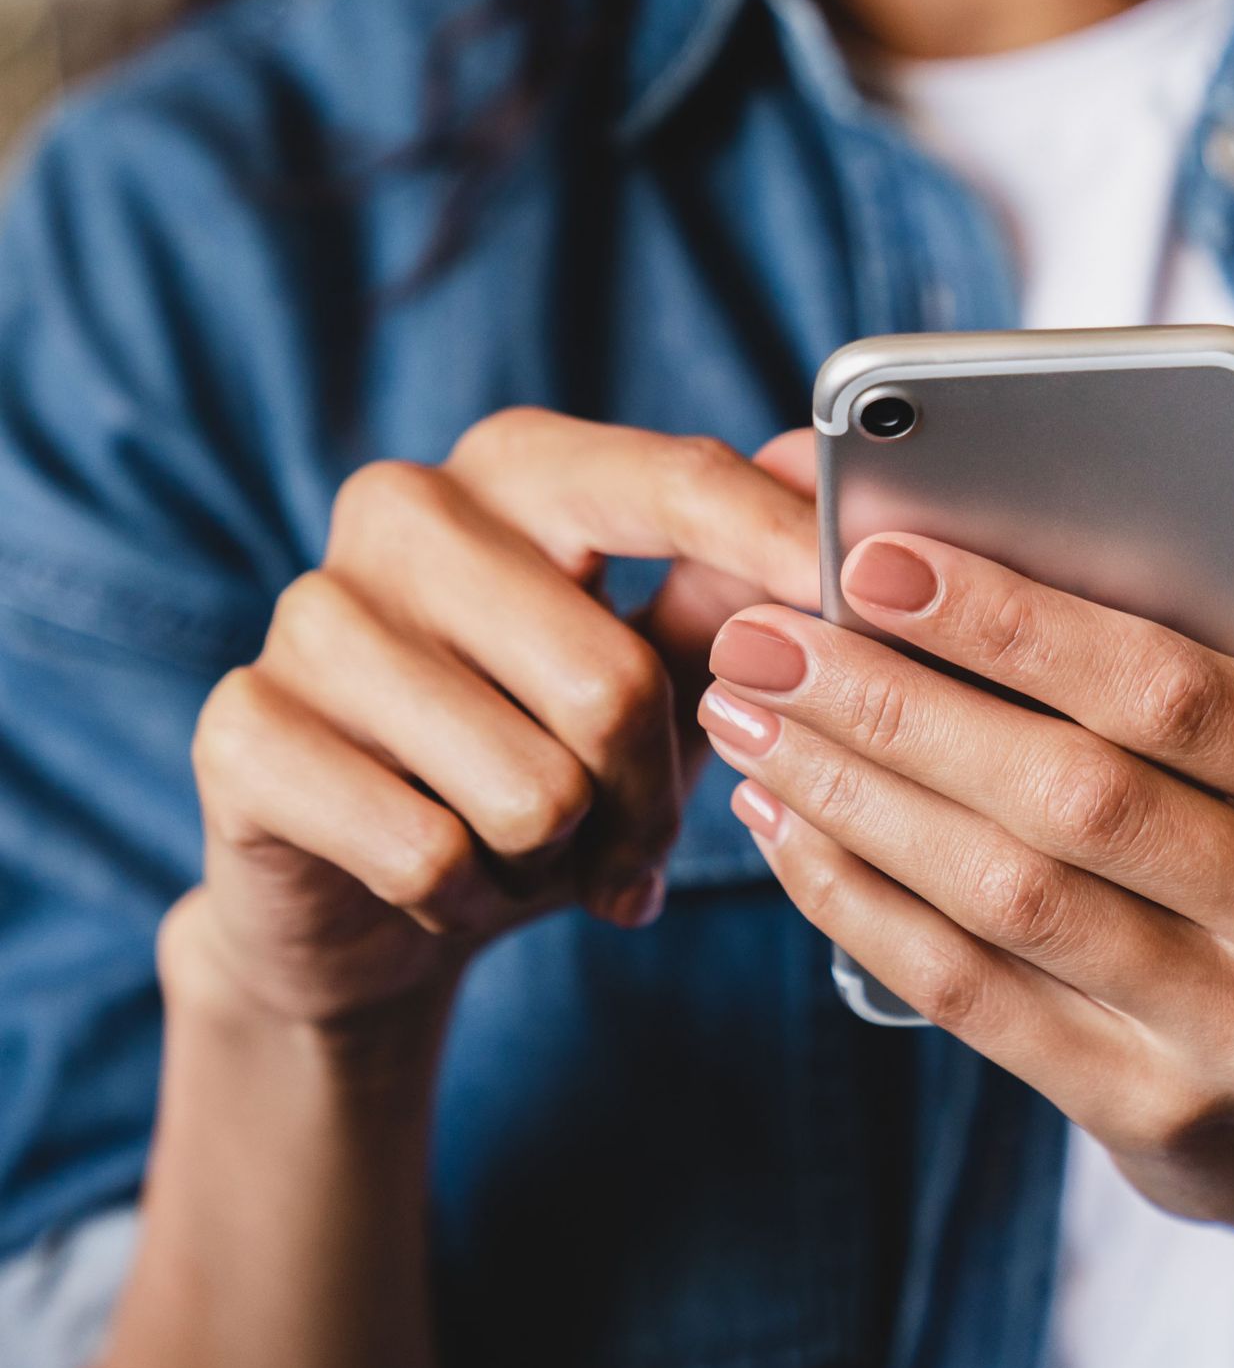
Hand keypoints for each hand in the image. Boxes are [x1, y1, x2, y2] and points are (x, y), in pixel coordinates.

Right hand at [181, 412, 818, 1030]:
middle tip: (634, 839)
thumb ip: (732, 581)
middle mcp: (405, 508)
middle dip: (649, 797)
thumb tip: (822, 477)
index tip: (857, 593)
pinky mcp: (243, 728)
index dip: (775, 545)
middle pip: (613, 680)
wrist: (365, 895)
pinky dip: (467, 900)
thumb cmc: (538, 754)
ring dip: (558, 858)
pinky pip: (427, 853)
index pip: (672, 481)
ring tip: (530, 850)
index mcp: (520, 467)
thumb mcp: (653, 668)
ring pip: (528, 786)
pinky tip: (447, 882)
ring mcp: (310, 611)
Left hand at [696, 524, 1233, 1257]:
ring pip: (1007, 898)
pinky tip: (787, 827)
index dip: (1020, 626)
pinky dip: (860, 902)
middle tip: (765, 641)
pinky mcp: (1149, 1116)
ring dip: (853, 796)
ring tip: (748, 719)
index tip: (877, 561)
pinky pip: (973, 995)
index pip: (1183, 693)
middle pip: (1075, 797)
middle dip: (897, 706)